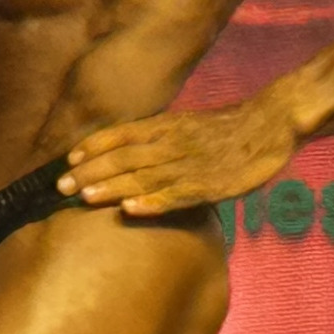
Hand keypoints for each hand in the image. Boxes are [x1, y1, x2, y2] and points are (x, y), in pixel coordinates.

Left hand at [61, 99, 299, 216]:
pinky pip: (175, 195)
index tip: (68, 159)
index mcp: (166, 126)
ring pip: (143, 176)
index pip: (121, 134)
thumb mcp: (190, 124)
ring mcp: (189, 164)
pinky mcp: (209, 184)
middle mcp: (171, 142)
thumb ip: (163, 136)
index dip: (93, 146)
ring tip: (83, 198)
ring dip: (111, 187)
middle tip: (61, 186)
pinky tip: (130, 210)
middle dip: (90, 171)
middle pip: (123, 157)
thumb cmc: (231, 128)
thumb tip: (135, 151)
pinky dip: (152, 203)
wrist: (271, 122)